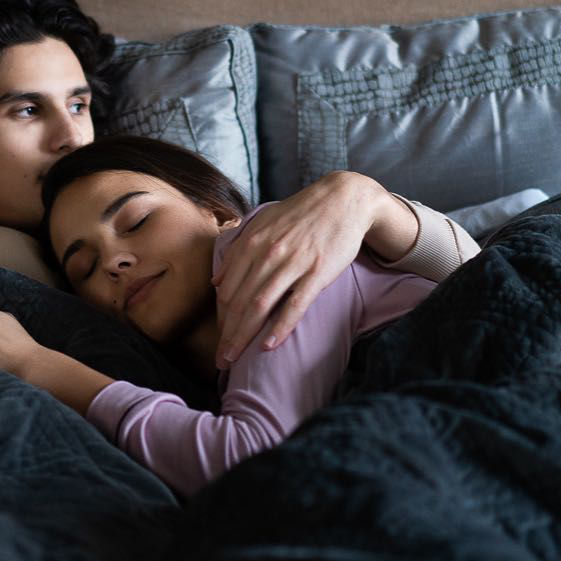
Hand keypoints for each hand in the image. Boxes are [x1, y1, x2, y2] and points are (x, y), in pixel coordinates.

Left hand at [212, 171, 414, 368]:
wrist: (343, 198)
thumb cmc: (302, 213)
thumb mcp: (263, 222)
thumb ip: (238, 249)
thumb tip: (217, 281)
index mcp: (252, 242)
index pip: (228, 289)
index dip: (220, 319)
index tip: (217, 340)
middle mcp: (268, 253)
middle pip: (239, 302)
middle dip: (226, 335)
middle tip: (219, 361)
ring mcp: (293, 263)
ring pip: (260, 306)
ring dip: (244, 336)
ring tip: (233, 360)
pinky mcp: (317, 272)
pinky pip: (295, 305)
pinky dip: (279, 327)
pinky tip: (268, 346)